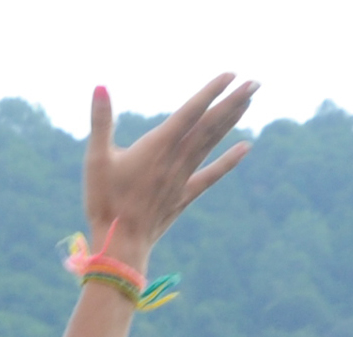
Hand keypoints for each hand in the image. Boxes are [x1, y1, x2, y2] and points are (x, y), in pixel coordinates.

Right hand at [79, 71, 260, 271]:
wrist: (120, 246)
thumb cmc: (104, 202)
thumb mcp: (96, 158)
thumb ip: (100, 121)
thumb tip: (100, 86)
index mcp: (158, 147)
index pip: (190, 112)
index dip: (211, 91)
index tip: (231, 74)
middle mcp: (176, 159)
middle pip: (209, 125)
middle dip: (233, 101)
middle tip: (255, 82)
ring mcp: (183, 178)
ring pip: (212, 143)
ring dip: (232, 121)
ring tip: (249, 101)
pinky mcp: (183, 196)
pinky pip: (211, 175)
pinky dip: (229, 161)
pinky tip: (246, 148)